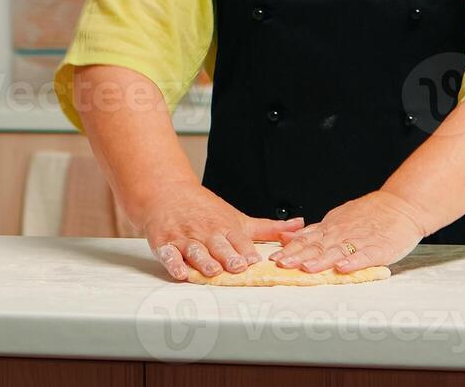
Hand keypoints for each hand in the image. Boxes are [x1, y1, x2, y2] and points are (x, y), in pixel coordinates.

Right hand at [140, 184, 303, 280]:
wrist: (168, 192)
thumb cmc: (206, 209)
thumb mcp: (239, 217)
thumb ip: (269, 228)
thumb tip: (299, 226)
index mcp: (226, 227)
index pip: (238, 241)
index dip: (245, 251)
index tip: (253, 261)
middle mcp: (207, 232)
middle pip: (219, 246)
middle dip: (228, 256)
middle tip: (236, 266)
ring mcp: (186, 237)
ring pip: (196, 250)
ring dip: (204, 261)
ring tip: (212, 270)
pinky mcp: (165, 242)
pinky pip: (169, 254)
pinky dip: (174, 263)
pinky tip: (180, 272)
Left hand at [272, 190, 426, 273]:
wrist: (401, 206)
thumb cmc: (369, 215)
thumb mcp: (336, 218)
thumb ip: (313, 231)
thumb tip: (286, 237)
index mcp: (331, 228)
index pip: (306, 239)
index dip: (290, 249)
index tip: (274, 258)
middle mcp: (342, 234)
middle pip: (317, 246)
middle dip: (298, 256)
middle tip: (282, 264)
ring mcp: (360, 241)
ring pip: (336, 252)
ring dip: (320, 261)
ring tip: (307, 268)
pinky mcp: (378, 249)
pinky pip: (364, 256)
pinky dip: (352, 262)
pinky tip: (343, 268)